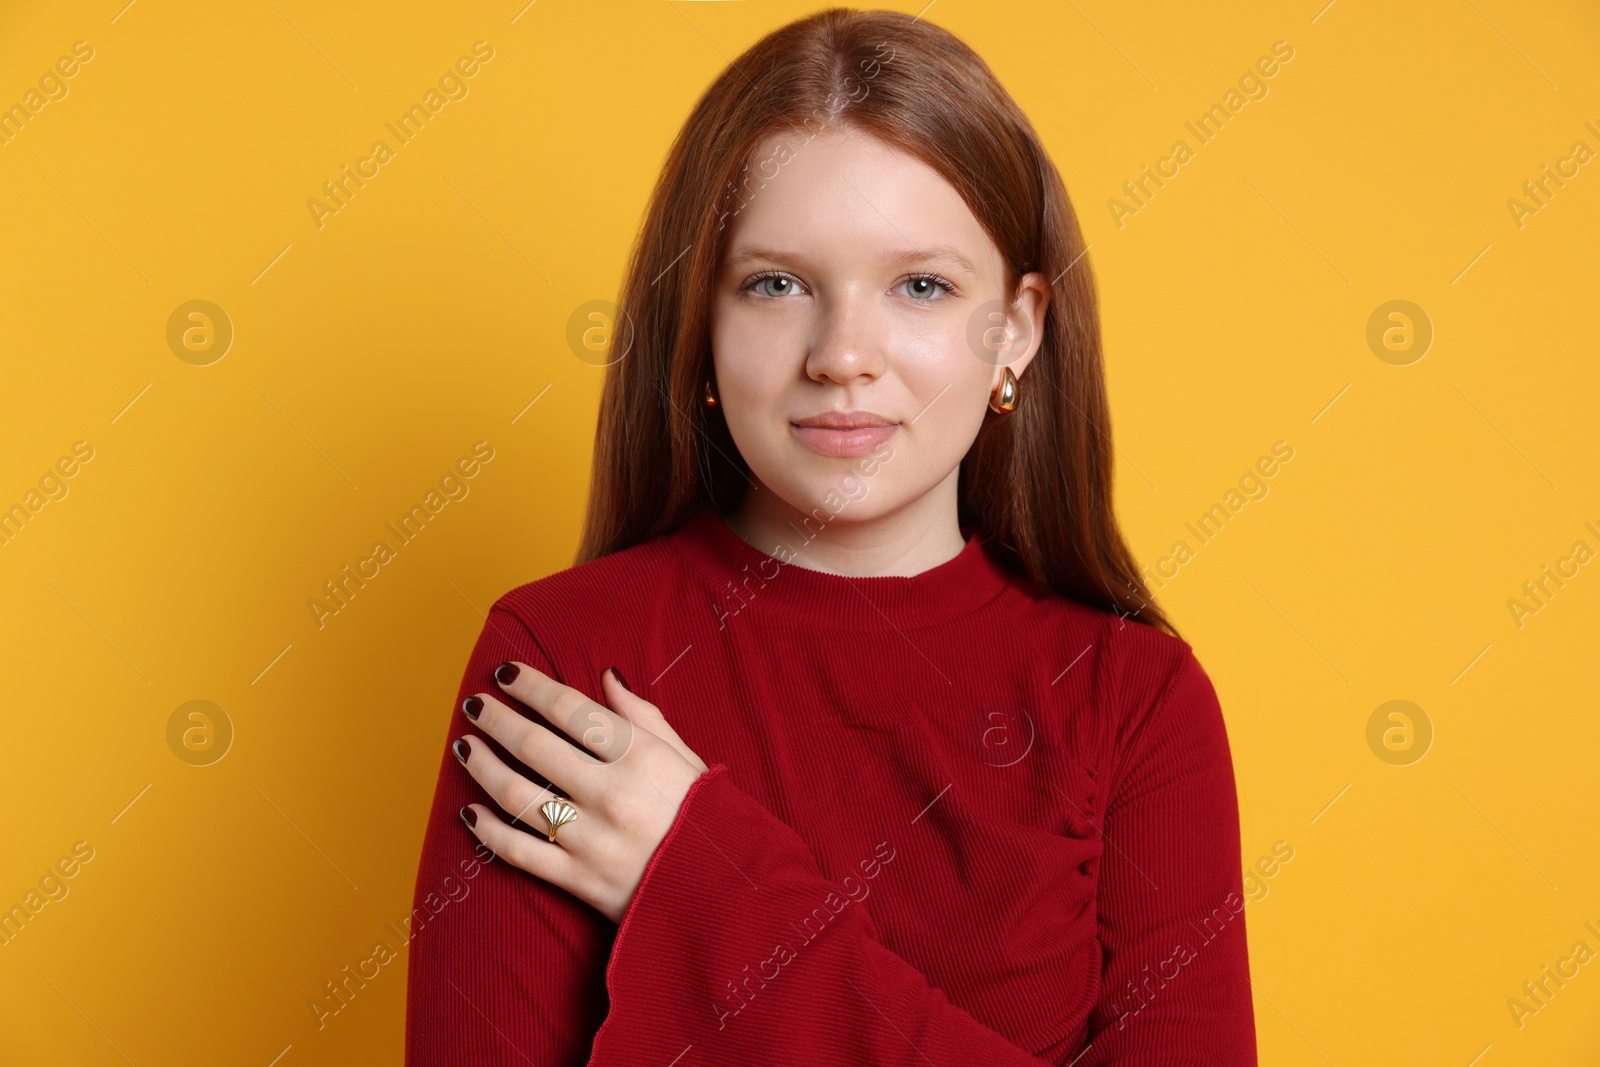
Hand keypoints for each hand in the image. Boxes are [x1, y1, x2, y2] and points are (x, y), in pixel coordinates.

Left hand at [453, 661, 709, 923]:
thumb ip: (643, 717)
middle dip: (497, 719)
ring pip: (517, 795)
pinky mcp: (580, 881)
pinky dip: (488, 831)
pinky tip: (469, 812)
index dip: (531, 686)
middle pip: (535, 746)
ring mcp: (593, 840)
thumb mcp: (687, 759)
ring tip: (465, 747)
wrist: (727, 895)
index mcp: (643, 757)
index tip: (505, 674)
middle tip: (474, 705)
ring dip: (483, 767)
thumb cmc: (709, 819)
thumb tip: (604, 677)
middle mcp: (613, 794)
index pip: (570, 709)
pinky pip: (520, 852)